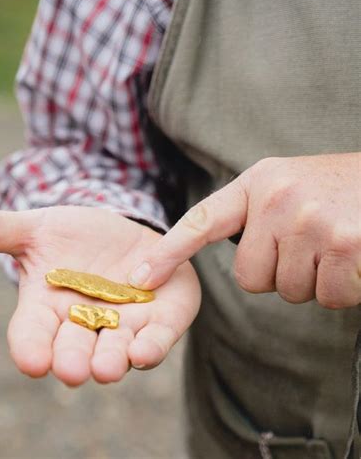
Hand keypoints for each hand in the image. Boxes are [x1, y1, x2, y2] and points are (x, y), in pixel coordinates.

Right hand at [0, 206, 200, 384]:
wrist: (120, 235)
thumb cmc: (73, 238)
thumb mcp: (35, 229)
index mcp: (48, 311)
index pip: (32, 336)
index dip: (30, 349)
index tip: (31, 361)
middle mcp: (84, 328)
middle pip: (74, 351)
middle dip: (72, 360)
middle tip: (70, 369)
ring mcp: (124, 328)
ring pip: (116, 353)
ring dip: (112, 361)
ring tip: (107, 366)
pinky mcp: (159, 320)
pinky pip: (157, 339)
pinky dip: (152, 347)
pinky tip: (145, 350)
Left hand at [129, 153, 360, 308]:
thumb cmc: (335, 189)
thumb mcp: (286, 186)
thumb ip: (253, 215)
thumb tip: (235, 266)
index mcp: (257, 183)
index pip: (201, 221)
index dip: (170, 252)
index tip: (141, 277)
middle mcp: (276, 198)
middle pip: (252, 277)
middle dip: (279, 272)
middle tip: (308, 243)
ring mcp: (310, 220)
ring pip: (289, 289)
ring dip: (311, 279)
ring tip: (333, 244)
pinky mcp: (346, 244)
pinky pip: (327, 296)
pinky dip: (342, 289)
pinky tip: (353, 258)